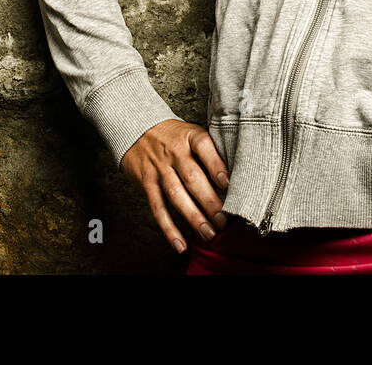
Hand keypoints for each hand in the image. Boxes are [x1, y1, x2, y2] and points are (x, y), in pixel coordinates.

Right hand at [120, 119, 231, 253]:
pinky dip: (169, 228)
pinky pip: (158, 208)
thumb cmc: (173, 135)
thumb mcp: (191, 133)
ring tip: (209, 234)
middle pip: (193, 178)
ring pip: (177, 195)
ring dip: (194, 217)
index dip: (216, 165)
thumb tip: (235, 180)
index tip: (228, 184)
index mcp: (190, 137)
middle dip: (210, 202)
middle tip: (224, 221)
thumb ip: (210, 152)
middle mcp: (174, 152)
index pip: (204, 147)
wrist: (135, 127)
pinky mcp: (147, 183)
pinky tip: (180, 244)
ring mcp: (159, 168)